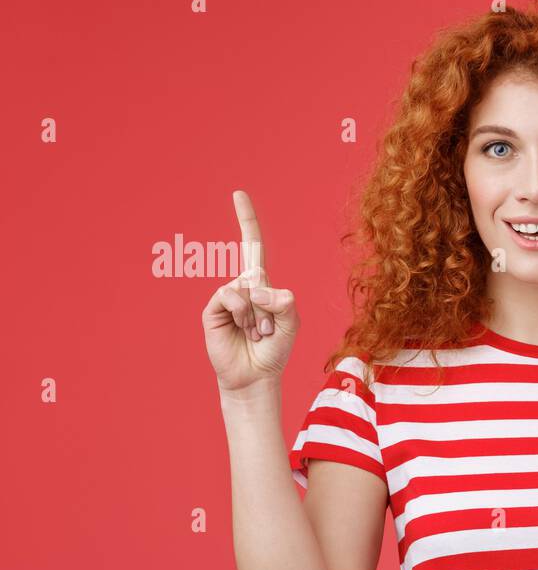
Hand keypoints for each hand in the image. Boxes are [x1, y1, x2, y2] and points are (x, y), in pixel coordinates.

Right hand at [202, 190, 300, 393]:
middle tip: (267, 331)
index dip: (246, 220)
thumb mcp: (292, 323)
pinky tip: (242, 331)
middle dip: (269, 307)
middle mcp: (242, 285)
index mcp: (262, 284)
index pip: (252, 246)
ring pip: (246, 288)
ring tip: (255, 334)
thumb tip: (256, 286)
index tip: (237, 194)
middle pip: (257, 274)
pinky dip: (242, 314)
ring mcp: (226, 296)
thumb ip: (285, 301)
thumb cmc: (274, 349)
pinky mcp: (213, 308)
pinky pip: (230, 296)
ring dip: (257, 316)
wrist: (255, 375)